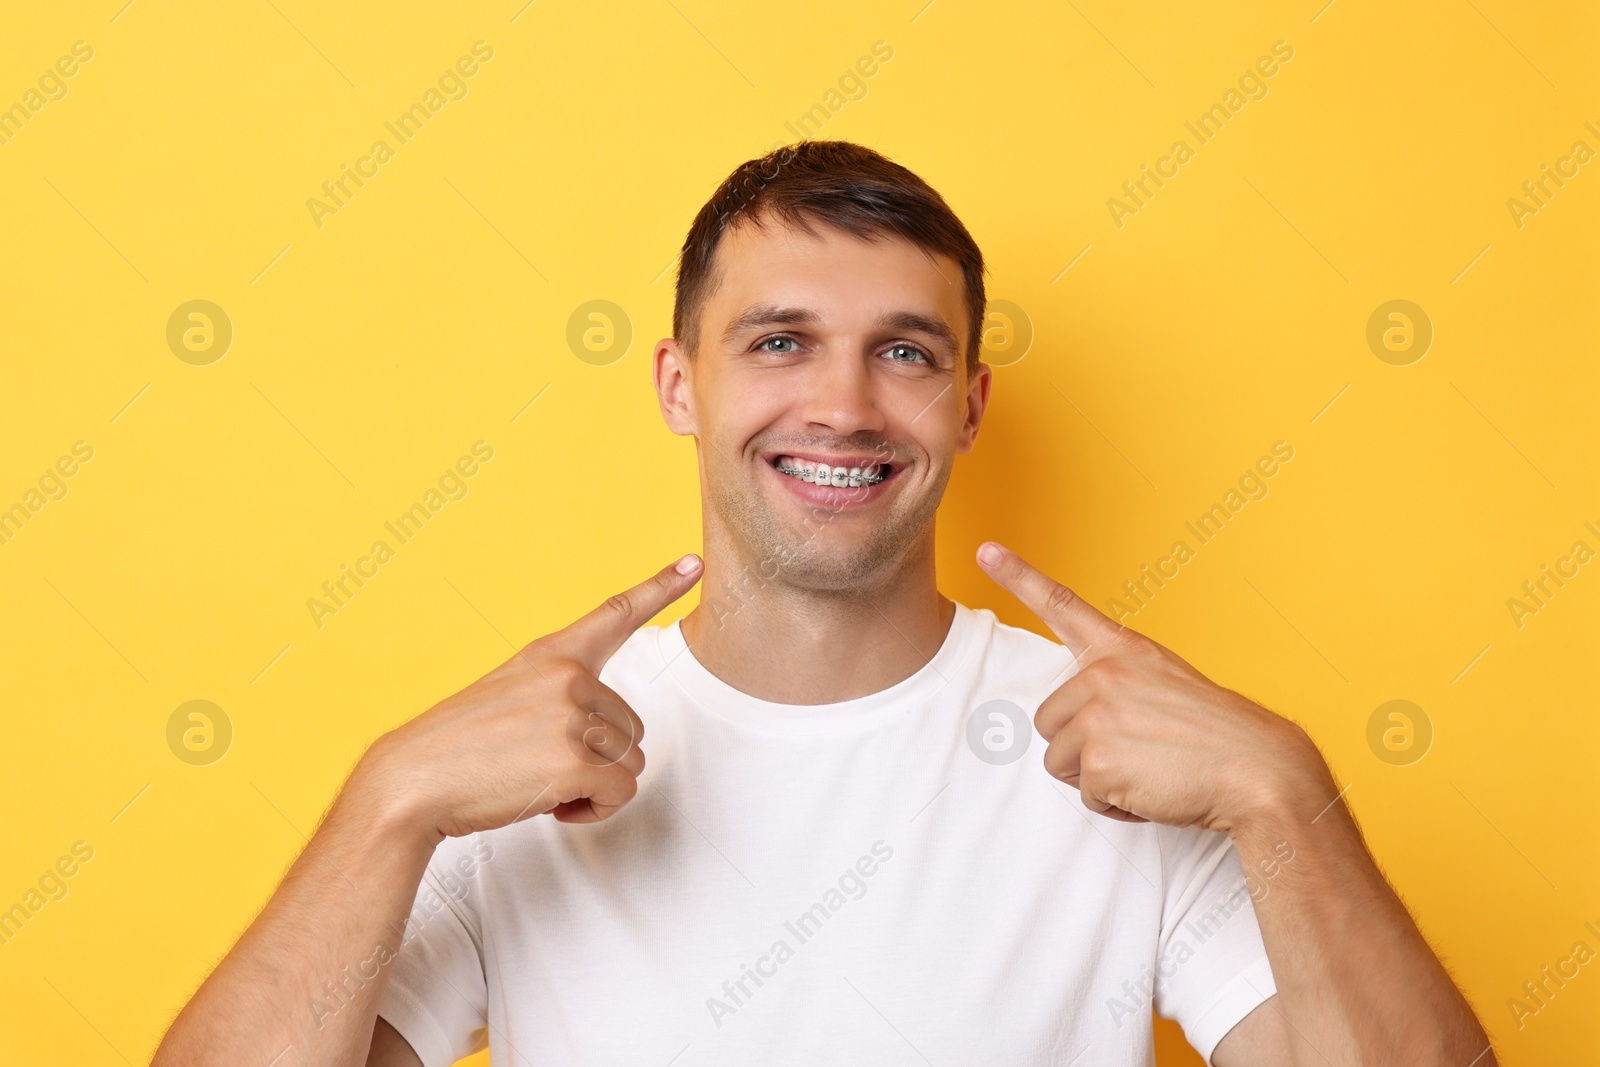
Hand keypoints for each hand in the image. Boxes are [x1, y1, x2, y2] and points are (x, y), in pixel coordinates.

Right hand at [360, 554, 703, 843]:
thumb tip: (607, 734)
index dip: (659, 586)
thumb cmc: (457, 749)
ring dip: (595, 788)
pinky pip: (620, 793)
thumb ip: (557, 697)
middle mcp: (568, 676)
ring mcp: (573, 716)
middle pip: (631, 728)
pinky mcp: (575, 760)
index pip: (614, 613)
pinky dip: (594, 811)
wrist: (411, 783)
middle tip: (541, 766)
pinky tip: (551, 804)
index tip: (695, 564)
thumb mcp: (508, 696)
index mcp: (550, 655)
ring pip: (630, 763)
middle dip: (598, 759)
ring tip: (539, 783)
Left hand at [976, 542, 1327, 832]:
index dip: (1020, 576)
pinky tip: (1155, 789)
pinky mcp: (1098, 759)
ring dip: (1098, 779)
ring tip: (1151, 768)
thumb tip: (1080, 719)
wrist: (1260, 770)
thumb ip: (1119, 687)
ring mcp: (1097, 714)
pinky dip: (1117, 805)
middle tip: (1141, 750)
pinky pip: (1086, 795)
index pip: (1062, 605)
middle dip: (1085, 749)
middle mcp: (1103, 674)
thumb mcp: (1166, 686)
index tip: (987, 551)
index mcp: (1123, 650)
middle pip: (1048, 723)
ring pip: (1060, 762)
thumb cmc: (1218, 736)